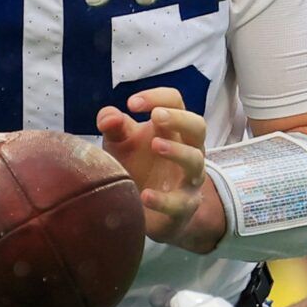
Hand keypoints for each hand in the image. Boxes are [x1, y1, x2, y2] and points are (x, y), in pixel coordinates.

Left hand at [96, 88, 220, 251]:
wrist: (142, 209)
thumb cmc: (135, 166)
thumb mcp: (120, 143)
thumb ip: (113, 127)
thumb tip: (109, 116)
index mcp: (172, 129)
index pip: (175, 102)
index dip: (157, 97)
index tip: (132, 104)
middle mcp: (187, 149)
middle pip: (197, 126)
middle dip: (179, 118)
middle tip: (156, 116)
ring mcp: (189, 178)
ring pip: (195, 160)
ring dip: (178, 151)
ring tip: (156, 146)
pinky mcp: (184, 206)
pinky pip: (180, 203)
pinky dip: (163, 199)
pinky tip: (144, 195)